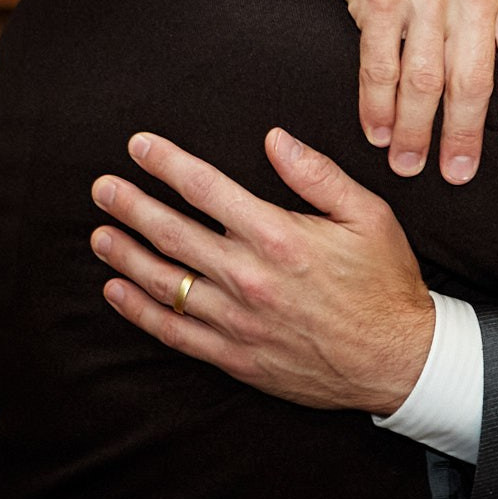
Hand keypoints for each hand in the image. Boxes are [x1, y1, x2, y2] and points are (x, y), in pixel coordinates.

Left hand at [89, 129, 435, 414]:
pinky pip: (174, 332)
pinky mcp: (235, 356)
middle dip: (131, 205)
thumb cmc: (385, 283)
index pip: (207, 189)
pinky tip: (117, 291)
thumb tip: (274, 139)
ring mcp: (237, 320)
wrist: (397, 359)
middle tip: (102, 187)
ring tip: (99, 234)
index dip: (167, 164)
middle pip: (172, 233)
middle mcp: (249, 277)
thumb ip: (317, 174)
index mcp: (279, 236)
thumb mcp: (368, 215)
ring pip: (164, 283)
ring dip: (125, 255)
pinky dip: (139, 311)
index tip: (139, 146)